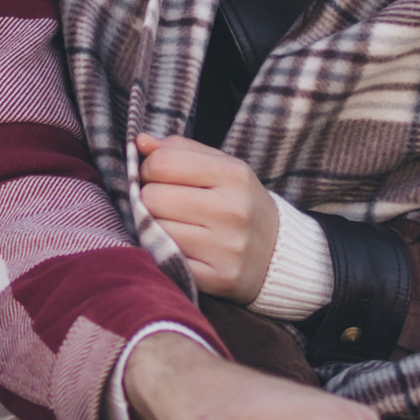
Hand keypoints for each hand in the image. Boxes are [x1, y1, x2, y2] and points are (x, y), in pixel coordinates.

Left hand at [137, 136, 280, 304]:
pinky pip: (165, 260)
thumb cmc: (241, 203)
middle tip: (164, 204)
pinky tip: (178, 248)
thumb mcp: (223, 167)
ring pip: (154, 230)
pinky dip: (163, 253)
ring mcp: (226, 247)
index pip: (162, 163)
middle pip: (152, 198)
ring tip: (172, 226)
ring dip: (153, 228)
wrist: (280, 254)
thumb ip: (181, 149)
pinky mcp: (217, 278)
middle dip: (149, 199)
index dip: (148, 169)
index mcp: (234, 175)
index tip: (156, 177)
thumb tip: (140, 141)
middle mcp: (232, 210)